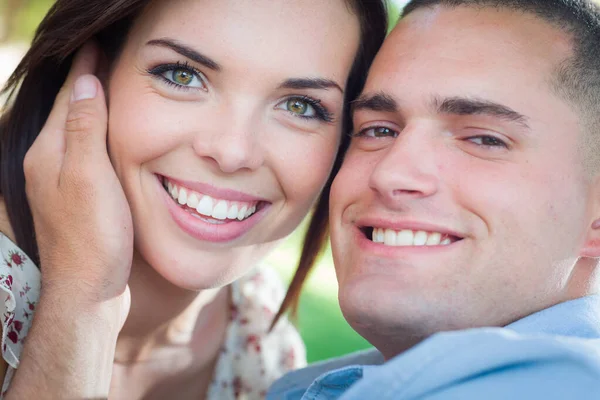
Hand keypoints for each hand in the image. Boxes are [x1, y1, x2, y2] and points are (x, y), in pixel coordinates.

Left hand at [23, 42, 131, 328]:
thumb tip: (85, 82)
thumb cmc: (94, 235)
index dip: (85, 68)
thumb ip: (85, 128)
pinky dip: (96, 135)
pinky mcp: (75, 198)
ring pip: (75, 131)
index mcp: (48, 152)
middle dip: (86, 83)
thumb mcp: (90, 177)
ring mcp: (59, 182)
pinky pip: (83, 152)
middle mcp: (47, 163)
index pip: (69, 97)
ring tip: (111, 89)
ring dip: (91, 107)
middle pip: (68, 110)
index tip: (100, 44)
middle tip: (108, 59)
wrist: (89, 289)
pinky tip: (110, 137)